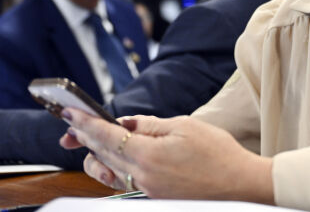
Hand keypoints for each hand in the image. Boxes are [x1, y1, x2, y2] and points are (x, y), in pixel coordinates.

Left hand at [60, 109, 272, 202]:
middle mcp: (142, 176)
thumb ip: (150, 125)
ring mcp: (147, 189)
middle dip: (83, 137)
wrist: (240, 184)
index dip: (85, 123)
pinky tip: (111, 160)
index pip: (106, 136)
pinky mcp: (154, 196)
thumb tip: (124, 123)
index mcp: (149, 155)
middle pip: (102, 154)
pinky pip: (123, 182)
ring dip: (94, 156)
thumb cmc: (218, 153)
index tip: (69, 112)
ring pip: (108, 172)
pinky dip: (111, 169)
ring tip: (88, 142)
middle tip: (70, 124)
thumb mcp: (184, 126)